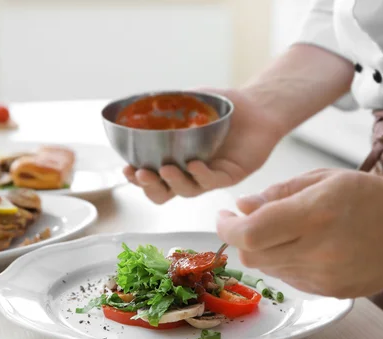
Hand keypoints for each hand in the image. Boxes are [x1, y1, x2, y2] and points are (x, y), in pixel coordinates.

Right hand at [124, 88, 284, 203]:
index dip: (137, 179)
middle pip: (165, 192)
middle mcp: (191, 172)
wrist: (256, 105)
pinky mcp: (230, 175)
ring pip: (187, 190)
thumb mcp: (188, 102)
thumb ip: (165, 107)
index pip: (152, 178)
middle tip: (140, 174)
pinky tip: (194, 164)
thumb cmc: (221, 106)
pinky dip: (201, 175)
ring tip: (165, 169)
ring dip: (174, 183)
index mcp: (176, 159)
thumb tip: (137, 106)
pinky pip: (213, 181)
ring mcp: (210, 176)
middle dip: (150, 187)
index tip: (126, 169)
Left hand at [216, 169, 382, 297]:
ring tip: (286, 231)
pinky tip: (306, 248)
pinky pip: (290, 280)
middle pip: (253, 256)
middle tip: (247, 221)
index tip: (222, 217)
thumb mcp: (319, 180)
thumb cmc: (366, 195)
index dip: (226, 228)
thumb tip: (241, 207)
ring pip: (269, 269)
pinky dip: (285, 263)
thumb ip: (276, 195)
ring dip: (264, 251)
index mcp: (314, 215)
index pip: (249, 234)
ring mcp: (325, 277)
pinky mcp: (331, 293)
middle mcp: (318, 251)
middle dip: (242, 238)